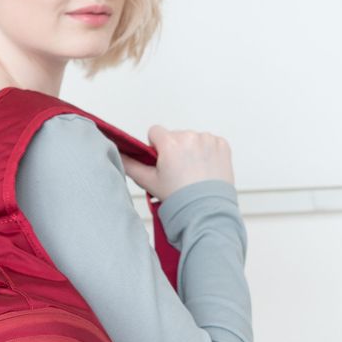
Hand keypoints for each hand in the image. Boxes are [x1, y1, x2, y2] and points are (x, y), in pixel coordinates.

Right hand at [120, 125, 235, 201]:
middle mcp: (190, 137)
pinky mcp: (222, 145)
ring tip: (193, 172)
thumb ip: (130, 165)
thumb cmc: (179, 198)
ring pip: (192, 139)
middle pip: (174, 136)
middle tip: (178, 172)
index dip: (155, 147)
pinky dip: (207, 153)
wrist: (207, 210)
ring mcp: (208, 140)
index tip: (161, 162)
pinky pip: (209, 142)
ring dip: (191, 150)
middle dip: (174, 149)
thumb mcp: (148, 182)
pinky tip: (205, 169)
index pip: (155, 132)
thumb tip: (119, 154)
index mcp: (171, 143)